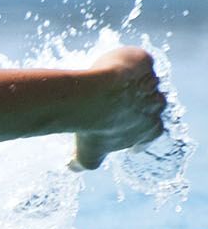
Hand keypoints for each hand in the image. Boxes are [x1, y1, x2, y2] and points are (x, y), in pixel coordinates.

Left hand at [70, 47, 167, 170]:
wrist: (91, 97)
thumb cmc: (91, 127)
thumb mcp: (88, 153)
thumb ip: (85, 162)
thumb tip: (72, 167)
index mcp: (150, 129)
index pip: (151, 132)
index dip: (141, 134)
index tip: (133, 137)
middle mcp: (156, 106)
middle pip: (152, 104)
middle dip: (139, 104)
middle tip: (120, 103)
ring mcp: (151, 82)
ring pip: (145, 82)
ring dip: (133, 83)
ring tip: (114, 83)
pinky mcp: (143, 62)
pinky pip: (138, 61)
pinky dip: (129, 62)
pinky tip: (113, 64)